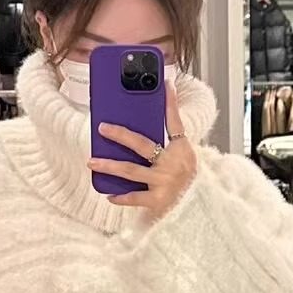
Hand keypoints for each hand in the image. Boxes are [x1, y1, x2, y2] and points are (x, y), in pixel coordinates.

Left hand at [98, 80, 196, 219]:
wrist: (200, 208)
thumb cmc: (187, 178)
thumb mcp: (184, 155)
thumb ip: (172, 136)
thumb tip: (161, 108)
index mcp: (180, 151)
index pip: (174, 123)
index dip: (170, 104)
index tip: (164, 84)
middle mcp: (172, 164)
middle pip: (142, 145)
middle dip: (121, 135)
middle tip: (102, 127)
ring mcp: (164, 183)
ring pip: (131, 171)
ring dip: (110, 166)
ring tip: (92, 162)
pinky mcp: (158, 201)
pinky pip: (135, 198)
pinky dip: (122, 198)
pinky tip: (109, 195)